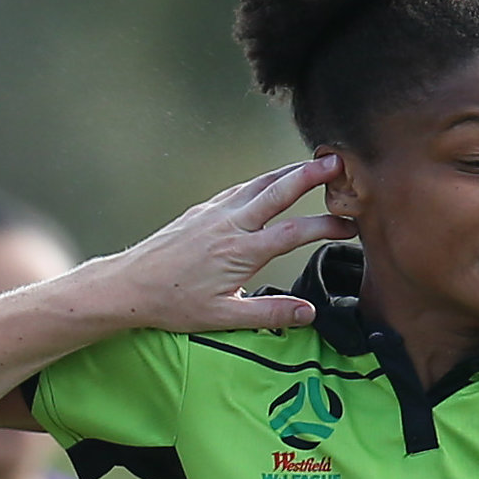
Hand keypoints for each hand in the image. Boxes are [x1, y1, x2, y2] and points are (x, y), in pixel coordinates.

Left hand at [99, 159, 350, 335]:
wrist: (129, 285)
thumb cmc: (172, 304)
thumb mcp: (223, 317)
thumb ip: (269, 314)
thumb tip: (308, 313)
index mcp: (240, 252)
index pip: (293, 233)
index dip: (325, 227)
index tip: (349, 226)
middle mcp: (229, 224)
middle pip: (278, 191)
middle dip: (310, 174)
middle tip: (337, 160)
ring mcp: (214, 213)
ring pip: (257, 184)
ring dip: (287, 172)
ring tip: (311, 164)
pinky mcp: (200, 211)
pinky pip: (237, 189)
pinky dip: (259, 182)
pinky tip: (267, 182)